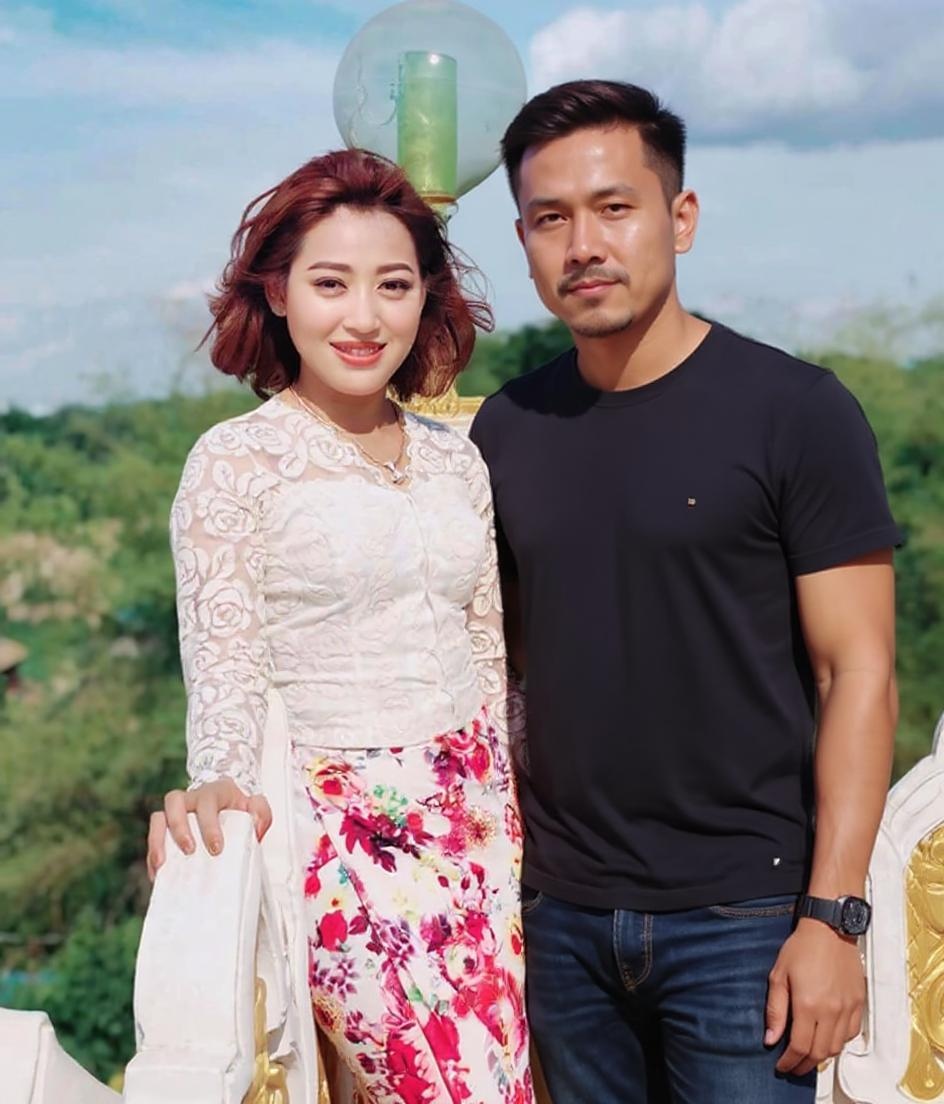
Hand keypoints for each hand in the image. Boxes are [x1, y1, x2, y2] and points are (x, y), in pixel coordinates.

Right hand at [146, 779, 271, 881]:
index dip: (209, 825)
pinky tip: (157, 875)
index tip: (216, 848)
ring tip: (161, 865)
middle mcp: (189, 798)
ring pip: (158, 818)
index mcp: (212, 792)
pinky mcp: (165, 828)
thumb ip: (261, 813)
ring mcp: (174, 812)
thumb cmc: (239, 807)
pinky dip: (152, 855)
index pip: (207, 803)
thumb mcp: (256, 806)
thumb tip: (255, 828)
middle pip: (174, 802)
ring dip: (157, 841)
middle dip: (179, 827)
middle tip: (189, 851)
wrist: (225, 803)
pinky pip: (153, 838)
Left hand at [765, 918, 864, 1075]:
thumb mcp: (779, 975)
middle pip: (820, 1052)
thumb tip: (771, 1039)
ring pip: (837, 1047)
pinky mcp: (859, 1003)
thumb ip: (775, 1010)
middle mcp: (831, 1011)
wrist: (829, 929)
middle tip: (793, 1067)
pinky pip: (851, 1034)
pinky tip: (828, 1039)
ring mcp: (848, 1008)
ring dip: (822, 1057)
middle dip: (804, 1064)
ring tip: (808, 1056)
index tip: (781, 1066)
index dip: (790, 1061)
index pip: (800, 1046)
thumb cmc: (801, 948)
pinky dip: (839, 1043)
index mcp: (808, 1004)